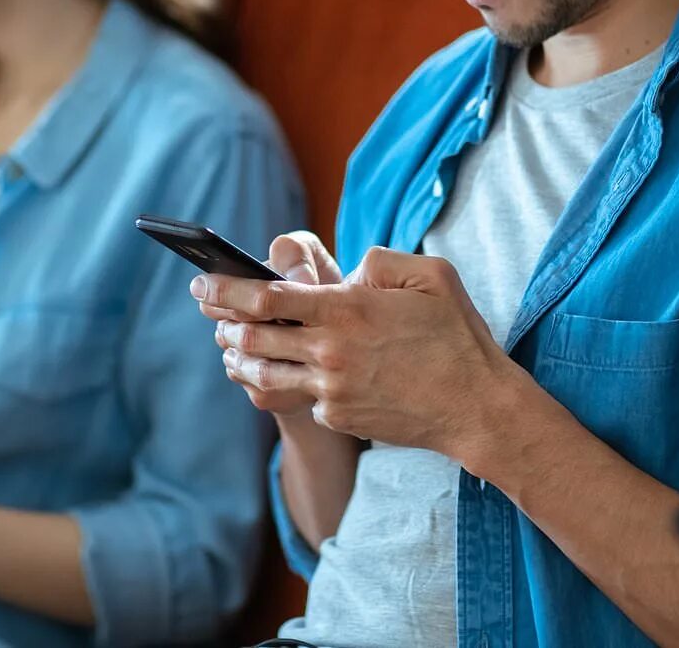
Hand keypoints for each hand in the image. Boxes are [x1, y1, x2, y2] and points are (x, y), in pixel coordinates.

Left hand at [193, 242, 525, 459]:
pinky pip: (299, 396)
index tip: (201, 281)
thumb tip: (346, 273)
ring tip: (230, 345)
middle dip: (222, 322)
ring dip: (239, 358)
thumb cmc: (457, 335)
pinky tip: (278, 373)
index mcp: (347, 310)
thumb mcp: (429, 276)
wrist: (477, 408)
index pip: (267, 298)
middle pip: (253, 338)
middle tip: (208, 312)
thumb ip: (379, 262)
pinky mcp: (337, 417)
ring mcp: (331, 390)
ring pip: (263, 375)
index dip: (226, 289)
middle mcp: (330, 352)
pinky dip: (283, 383)